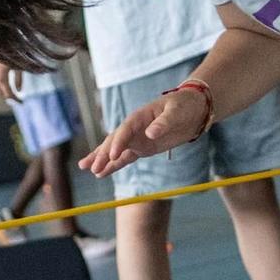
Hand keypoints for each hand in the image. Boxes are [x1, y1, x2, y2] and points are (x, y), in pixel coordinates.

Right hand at [0, 57, 21, 101]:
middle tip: (16, 100)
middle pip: (0, 92)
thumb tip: (20, 91)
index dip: (15, 100)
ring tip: (9, 92)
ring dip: (2, 90)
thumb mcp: (18, 66)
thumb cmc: (10, 51)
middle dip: (8, 96)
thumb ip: (19, 79)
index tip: (22, 103)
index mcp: (1, 78)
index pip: (8, 94)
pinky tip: (3, 83)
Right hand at [81, 87, 206, 176]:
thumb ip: (163, 123)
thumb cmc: (184, 106)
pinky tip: (102, 173)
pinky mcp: (142, 148)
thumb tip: (150, 133)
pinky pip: (125, 159)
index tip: (112, 155)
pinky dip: (114, 166)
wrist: (194, 110)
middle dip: (102, 154)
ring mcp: (136, 139)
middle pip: (114, 141)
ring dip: (101, 159)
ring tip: (85, 167)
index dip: (117, 143)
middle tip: (91, 167)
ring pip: (114, 150)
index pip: (124, 131)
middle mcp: (134, 128)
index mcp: (139, 116)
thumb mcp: (176, 112)